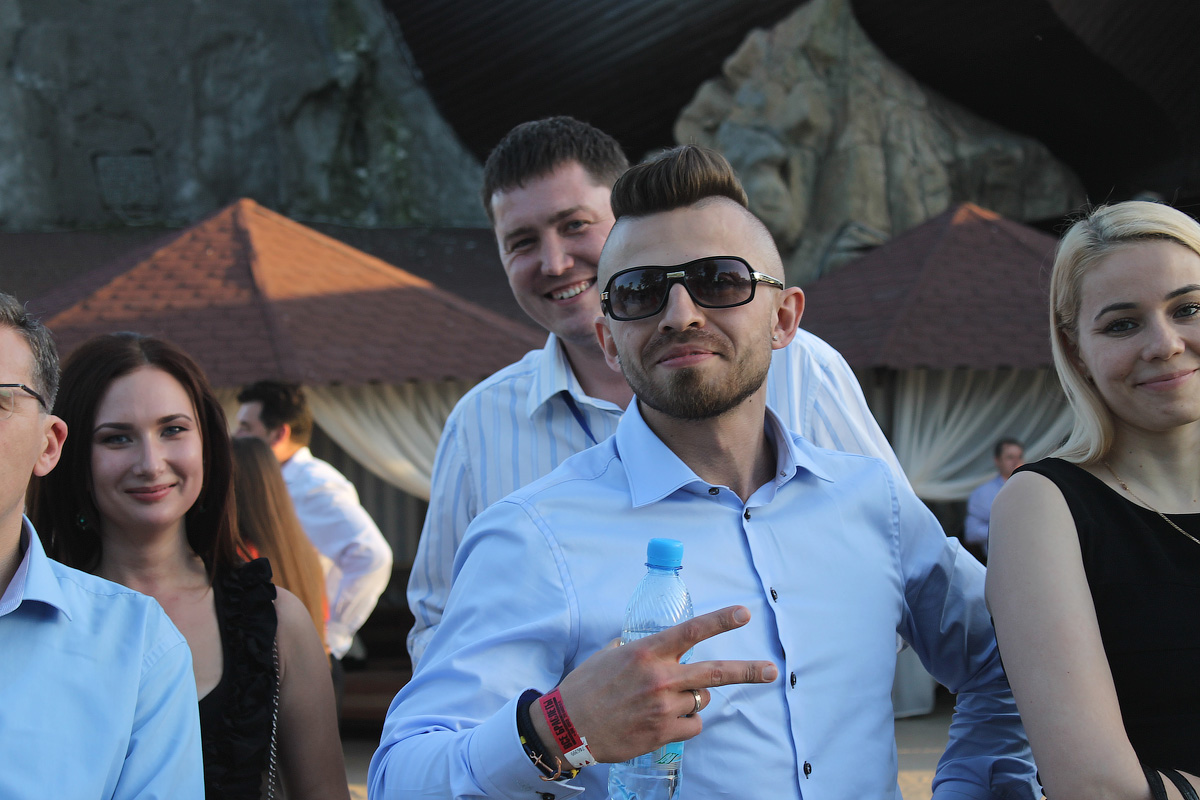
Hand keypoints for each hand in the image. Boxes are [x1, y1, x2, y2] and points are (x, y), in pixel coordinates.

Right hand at [532, 605, 776, 763]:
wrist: (567, 726)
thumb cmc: (586, 686)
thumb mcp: (609, 654)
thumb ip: (638, 648)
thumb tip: (654, 646)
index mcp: (647, 652)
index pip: (692, 631)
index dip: (721, 621)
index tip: (745, 614)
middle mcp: (660, 678)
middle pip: (715, 673)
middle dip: (748, 671)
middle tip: (771, 670)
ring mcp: (663, 707)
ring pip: (700, 701)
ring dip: (690, 698)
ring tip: (662, 701)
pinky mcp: (662, 734)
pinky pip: (692, 724)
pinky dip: (684, 721)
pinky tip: (662, 720)